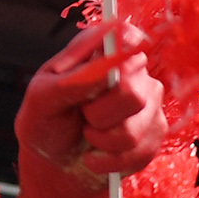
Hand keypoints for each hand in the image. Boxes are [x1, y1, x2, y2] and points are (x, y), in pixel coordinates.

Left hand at [15, 20, 163, 187]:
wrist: (58, 159)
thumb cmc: (47, 121)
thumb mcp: (43, 98)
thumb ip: (72, 82)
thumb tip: (106, 70)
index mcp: (99, 52)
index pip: (126, 37)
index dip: (128, 45)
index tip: (117, 60)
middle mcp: (131, 72)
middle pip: (132, 92)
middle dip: (99, 114)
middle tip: (83, 116)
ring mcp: (148, 102)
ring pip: (135, 129)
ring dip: (103, 141)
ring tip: (88, 136)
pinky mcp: (155, 131)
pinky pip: (141, 151)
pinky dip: (112, 160)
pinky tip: (99, 154)